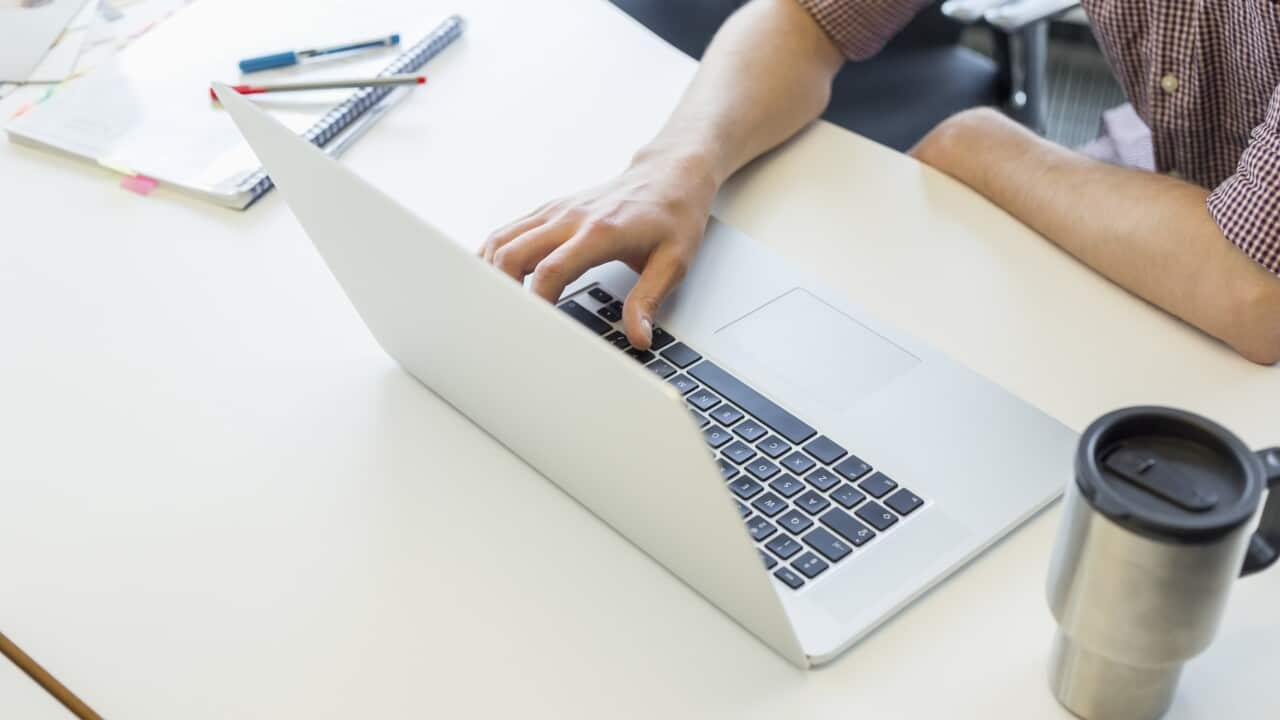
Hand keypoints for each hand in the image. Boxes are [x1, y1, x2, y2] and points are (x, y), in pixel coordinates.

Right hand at [480, 154, 717, 348]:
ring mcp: (556, 211)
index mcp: (600, 232)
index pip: (552, 270)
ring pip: (502, 239)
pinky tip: (489, 276)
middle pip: (513, 253)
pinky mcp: (550, 211)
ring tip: (490, 305)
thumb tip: (638, 337)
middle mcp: (571, 218)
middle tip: (505, 323)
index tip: (534, 330)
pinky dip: (493, 254)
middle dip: (501, 291)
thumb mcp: (673, 262)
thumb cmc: (673, 215)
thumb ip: (649, 300)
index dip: (536, 303)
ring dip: (489, 272)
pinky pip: (509, 231)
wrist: (670, 174)